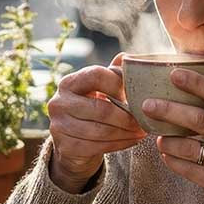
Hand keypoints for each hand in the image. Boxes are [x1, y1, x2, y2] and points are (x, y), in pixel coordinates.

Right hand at [46, 54, 144, 191]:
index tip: (134, 94)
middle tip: (144, 120)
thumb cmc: (92, 110)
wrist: (72, 142)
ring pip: (102, 131)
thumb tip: (127, 57)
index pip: (96, 76)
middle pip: (101, 109)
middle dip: (127, 117)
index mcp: (69, 82)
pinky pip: (98, 147)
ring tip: (142, 131)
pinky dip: (120, 144)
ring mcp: (59, 126)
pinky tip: (132, 141)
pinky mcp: (65, 146)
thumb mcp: (100, 90)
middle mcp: (59, 102)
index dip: (118, 84)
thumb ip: (112, 74)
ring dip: (126, 132)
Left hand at [145, 68, 203, 203]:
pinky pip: (189, 170)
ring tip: (157, 136)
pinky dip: (173, 161)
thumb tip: (194, 94)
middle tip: (149, 105)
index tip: (175, 74)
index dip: (197, 83)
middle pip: (200, 120)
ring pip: (190, 147)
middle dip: (170, 110)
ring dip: (168, 141)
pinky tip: (166, 155)